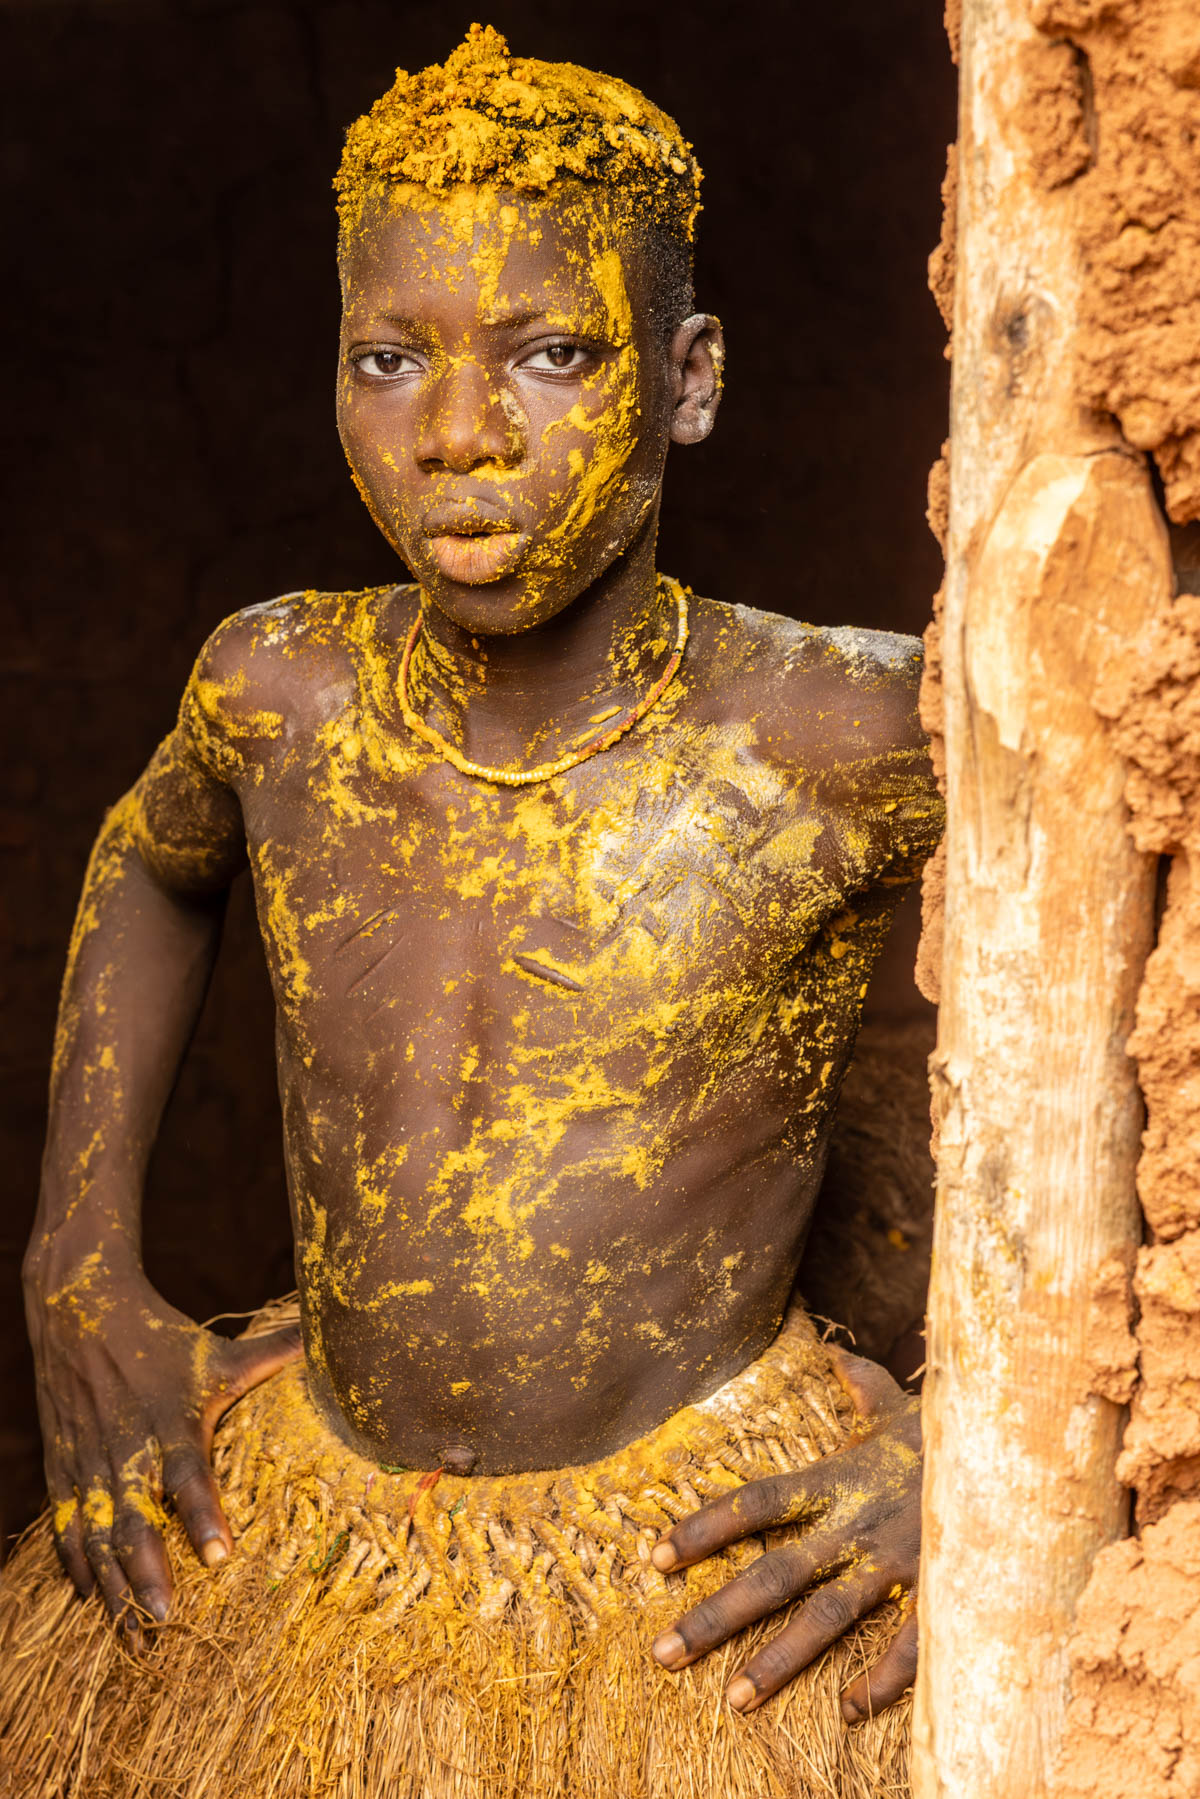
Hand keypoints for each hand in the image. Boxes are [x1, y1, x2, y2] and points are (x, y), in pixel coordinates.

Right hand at [24, 1251, 300, 1635]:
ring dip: (113, 1588)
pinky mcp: (62, 1469)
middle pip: (135, 1521)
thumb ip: (274, 1355)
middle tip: (166, 1619)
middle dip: (148, 1573)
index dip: (202, 1515)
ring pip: (97, 1537)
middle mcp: (128, 1448)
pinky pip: (65, 1526)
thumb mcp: (219, 1352)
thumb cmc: (163, 1339)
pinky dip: (74, 1565)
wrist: (80, 1311)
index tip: (221, 1556)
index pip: (189, 1475)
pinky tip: (89, 1599)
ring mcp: (89, 1462)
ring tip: (132, 1636)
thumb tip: (328, 1337)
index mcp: (173, 1422)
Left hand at [649, 1347, 919, 1722]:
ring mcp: (897, 1561)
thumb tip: (836, 1357)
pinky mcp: (940, 1589)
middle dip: (716, 1614)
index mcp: (838, 1478)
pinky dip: (880, 1681)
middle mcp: (856, 1522)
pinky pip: (908, 1645)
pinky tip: (848, 1713)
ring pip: (826, 1617)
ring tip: (735, 1700)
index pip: (755, 1502)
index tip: (653, 1558)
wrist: (1022, 1449)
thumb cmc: (954, 1433)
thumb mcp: (902, 1406)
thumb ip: (863, 1389)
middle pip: (773, 1573)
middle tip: (662, 1652)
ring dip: (779, 1661)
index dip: (703, 1529)